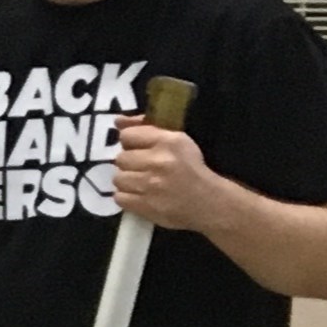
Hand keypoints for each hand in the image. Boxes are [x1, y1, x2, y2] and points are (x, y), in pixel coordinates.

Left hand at [110, 116, 217, 230]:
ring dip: (128, 182)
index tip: (140, 150)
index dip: (131, 143)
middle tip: (144, 169)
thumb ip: (146, 128)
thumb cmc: (193, 169)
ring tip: (143, 184)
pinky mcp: (144, 205)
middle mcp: (157, 161)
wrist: (209, 202)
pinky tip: (141, 196)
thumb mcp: (178, 141)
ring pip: (117, 179)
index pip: (127, 136)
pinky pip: (119, 197)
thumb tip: (118, 121)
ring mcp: (149, 185)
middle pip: (121, 159)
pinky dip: (127, 198)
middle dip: (130, 164)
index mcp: (168, 142)